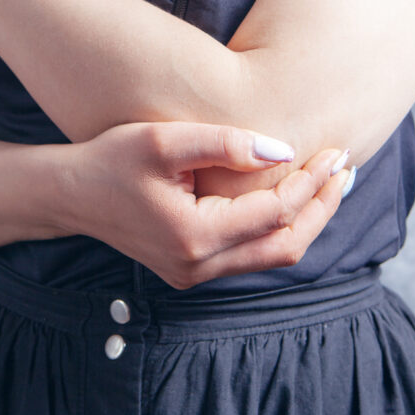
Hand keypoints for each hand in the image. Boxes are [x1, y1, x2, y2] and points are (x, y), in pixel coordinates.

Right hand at [62, 121, 353, 289]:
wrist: (69, 195)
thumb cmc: (111, 159)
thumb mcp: (164, 140)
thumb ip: (225, 143)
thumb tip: (285, 150)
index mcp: (194, 236)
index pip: (275, 213)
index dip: (310, 183)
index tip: (334, 150)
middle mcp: (198, 266)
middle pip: (285, 245)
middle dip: (321, 207)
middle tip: (345, 170)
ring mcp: (194, 274)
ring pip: (272, 255)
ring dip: (305, 220)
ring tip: (328, 182)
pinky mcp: (192, 270)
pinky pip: (251, 254)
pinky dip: (278, 227)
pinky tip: (290, 198)